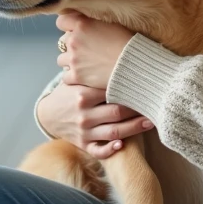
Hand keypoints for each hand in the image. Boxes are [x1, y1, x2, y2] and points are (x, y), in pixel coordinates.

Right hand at [36, 81, 154, 158]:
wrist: (48, 113)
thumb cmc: (68, 92)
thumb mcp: (75, 79)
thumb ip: (92, 72)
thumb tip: (119, 53)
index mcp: (83, 93)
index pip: (112, 91)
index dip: (131, 89)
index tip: (147, 86)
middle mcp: (84, 113)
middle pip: (117, 112)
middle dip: (138, 109)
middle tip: (155, 104)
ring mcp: (84, 131)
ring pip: (113, 131)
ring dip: (134, 128)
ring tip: (151, 123)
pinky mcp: (82, 144)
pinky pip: (98, 150)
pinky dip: (109, 149)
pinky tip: (122, 145)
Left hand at [56, 10, 134, 90]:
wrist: (133, 64)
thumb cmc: (127, 42)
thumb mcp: (111, 23)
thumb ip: (94, 22)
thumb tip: (87, 21)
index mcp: (82, 24)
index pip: (62, 21)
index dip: (67, 26)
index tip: (75, 30)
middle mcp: (74, 40)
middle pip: (62, 41)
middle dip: (72, 45)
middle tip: (86, 49)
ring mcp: (73, 59)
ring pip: (61, 59)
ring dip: (70, 61)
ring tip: (84, 64)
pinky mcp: (76, 76)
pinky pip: (65, 77)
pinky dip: (73, 77)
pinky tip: (84, 76)